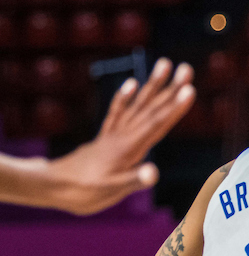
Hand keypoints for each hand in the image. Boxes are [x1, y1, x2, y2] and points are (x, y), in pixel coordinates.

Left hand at [44, 58, 194, 214]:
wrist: (53, 186)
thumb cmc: (84, 191)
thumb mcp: (111, 191)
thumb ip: (133, 180)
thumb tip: (153, 172)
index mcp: (128, 148)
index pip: (156, 124)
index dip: (174, 108)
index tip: (189, 89)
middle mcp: (123, 136)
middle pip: (151, 109)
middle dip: (170, 89)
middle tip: (186, 68)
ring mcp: (114, 135)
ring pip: (138, 106)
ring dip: (153, 86)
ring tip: (165, 64)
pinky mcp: (106, 138)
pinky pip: (117, 113)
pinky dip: (125, 97)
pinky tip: (132, 83)